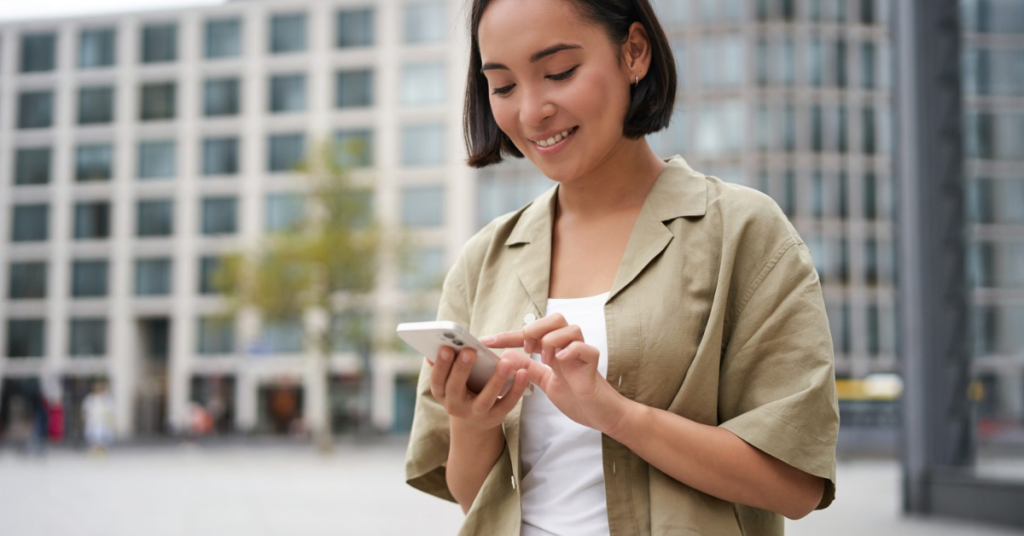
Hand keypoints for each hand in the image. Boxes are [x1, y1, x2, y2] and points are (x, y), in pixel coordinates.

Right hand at [428, 346, 530, 431]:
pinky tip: (522, 373)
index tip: (446, 348)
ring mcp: (476, 413)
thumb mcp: (450, 380)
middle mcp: (455, 406)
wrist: (475, 419)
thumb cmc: (462, 388)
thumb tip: (435, 346)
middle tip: (469, 350)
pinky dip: (516, 388)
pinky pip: (507, 403)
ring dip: (495, 380)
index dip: (440, 365)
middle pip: (456, 388)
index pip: (437, 380)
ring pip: (485, 399)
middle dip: (462, 369)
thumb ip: (446, 364)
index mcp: (441, 393)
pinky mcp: (495, 417)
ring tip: (505, 362)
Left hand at [481, 314, 628, 433]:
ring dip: (553, 340)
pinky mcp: (593, 366)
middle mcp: (569, 347)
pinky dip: (571, 350)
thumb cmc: (576, 396)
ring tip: (547, 360)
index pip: (530, 334)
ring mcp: (582, 355)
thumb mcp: (545, 381)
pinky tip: (560, 361)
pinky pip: (586, 348)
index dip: (507, 336)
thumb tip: (505, 357)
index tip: (485, 342)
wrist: (600, 415)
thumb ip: (528, 368)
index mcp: (556, 350)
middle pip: (555, 319)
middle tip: (528, 349)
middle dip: (536, 329)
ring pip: (570, 328)